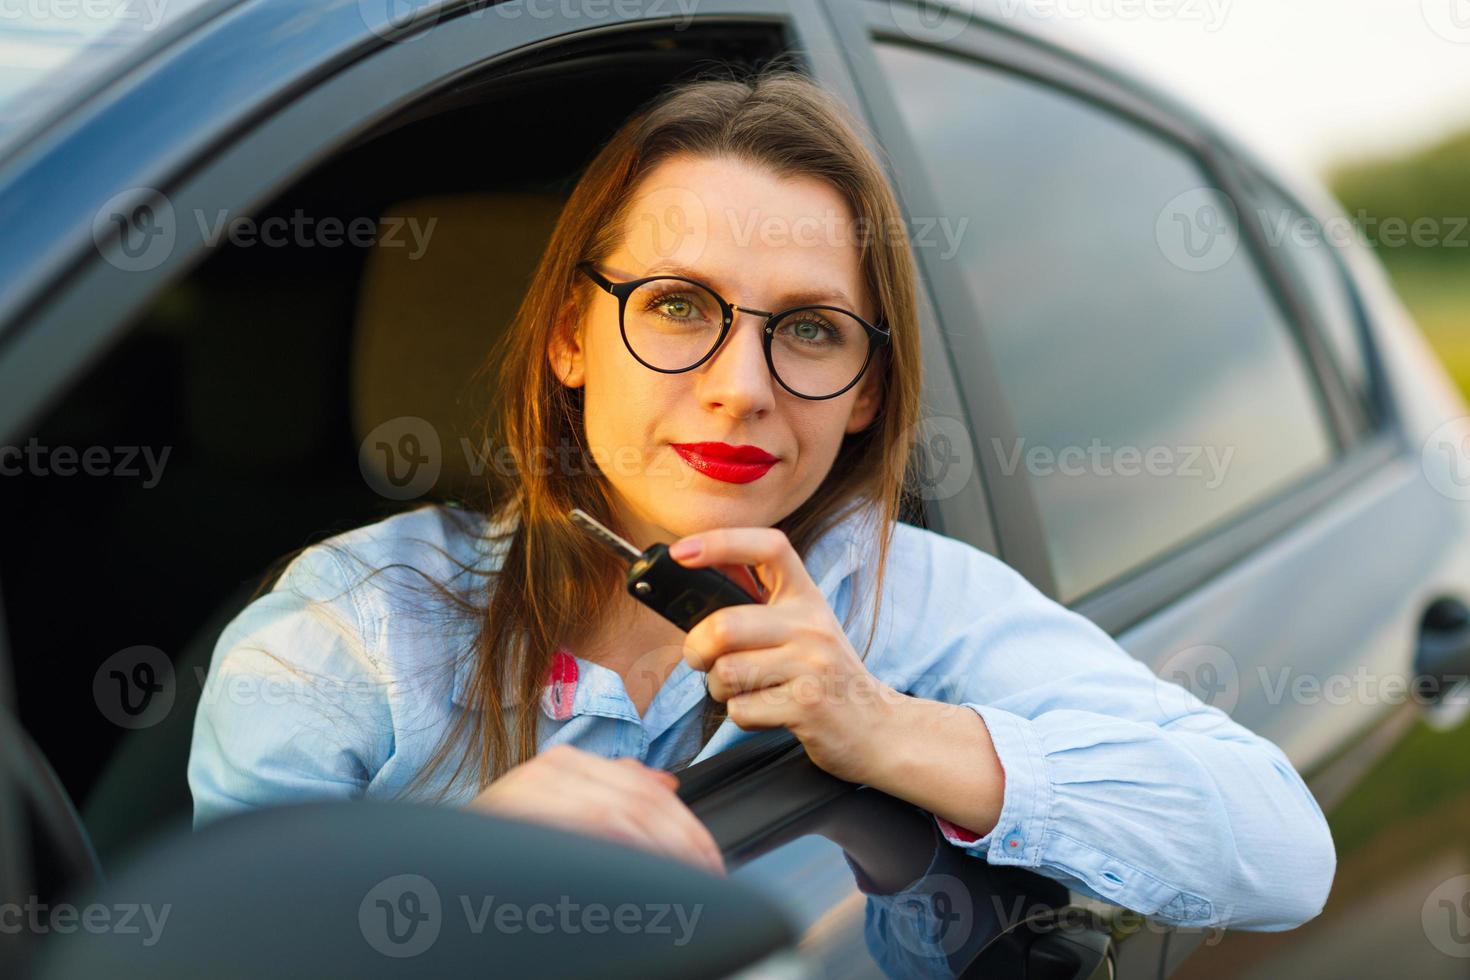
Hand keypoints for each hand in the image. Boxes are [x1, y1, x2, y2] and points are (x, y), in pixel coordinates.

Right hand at [462, 744, 724, 875]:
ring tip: (688, 890)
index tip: (711, 862)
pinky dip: (629, 861)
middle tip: (709, 880)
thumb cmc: (501, 857)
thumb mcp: (561, 813)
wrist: (437, 877)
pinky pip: (594, 832)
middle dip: (684, 844)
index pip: (645, 790)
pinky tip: (648, 885)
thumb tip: (667, 787)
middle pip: (641, 802)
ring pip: (624, 817)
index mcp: (564, 765)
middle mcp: (551, 769)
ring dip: (665, 857)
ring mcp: (535, 790)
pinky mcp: (525, 818)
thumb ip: (610, 792)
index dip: (686, 828)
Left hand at [669, 527, 902, 784]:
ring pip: (726, 672)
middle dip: (697, 649)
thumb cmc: (823, 675)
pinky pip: (741, 710)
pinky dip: (742, 716)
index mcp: (807, 597)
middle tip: (701, 660)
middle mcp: (812, 624)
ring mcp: (813, 665)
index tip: (682, 553)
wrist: (877, 727)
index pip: (768, 547)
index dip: (721, 542)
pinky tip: (766, 712)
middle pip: (724, 625)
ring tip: (744, 690)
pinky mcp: (808, 706)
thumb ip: (758, 605)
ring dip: (719, 689)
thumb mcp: (802, 627)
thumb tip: (696, 579)